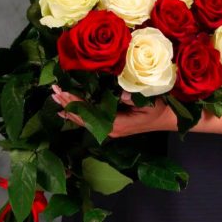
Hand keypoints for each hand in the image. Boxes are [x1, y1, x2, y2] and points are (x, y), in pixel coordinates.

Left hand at [51, 84, 173, 136]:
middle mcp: (110, 129)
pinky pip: (91, 120)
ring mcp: (110, 129)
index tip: (63, 92)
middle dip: (67, 104)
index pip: (90, 113)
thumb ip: (134, 99)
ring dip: (70, 108)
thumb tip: (120, 94)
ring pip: (85, 120)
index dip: (76, 102)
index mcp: (117, 124)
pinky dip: (78, 114)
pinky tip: (67, 111)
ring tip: (55, 99)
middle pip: (83, 118)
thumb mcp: (149, 102)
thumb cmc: (160, 109)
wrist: (168, 119)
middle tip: (53, 91)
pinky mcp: (112, 125)